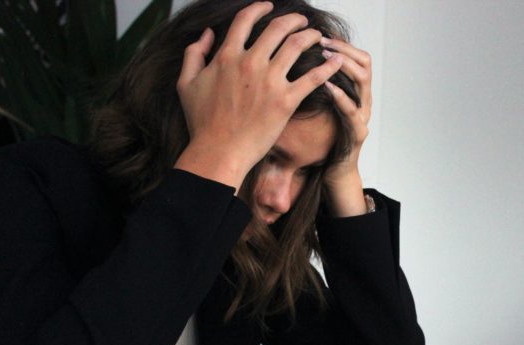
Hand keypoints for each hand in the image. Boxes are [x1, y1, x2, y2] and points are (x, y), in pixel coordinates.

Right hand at [174, 2, 343, 190]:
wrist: (218, 151)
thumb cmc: (202, 122)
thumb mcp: (186, 84)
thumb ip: (194, 54)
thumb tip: (207, 34)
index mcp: (227, 56)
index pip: (246, 20)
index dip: (259, 8)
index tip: (269, 6)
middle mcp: (250, 63)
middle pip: (277, 28)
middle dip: (293, 19)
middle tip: (302, 21)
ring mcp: (270, 81)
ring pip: (297, 45)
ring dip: (311, 36)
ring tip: (318, 36)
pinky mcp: (286, 101)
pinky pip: (313, 78)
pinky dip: (328, 67)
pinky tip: (336, 60)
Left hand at [321, 37, 372, 216]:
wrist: (333, 172)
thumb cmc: (323, 139)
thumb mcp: (318, 106)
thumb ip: (314, 86)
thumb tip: (294, 61)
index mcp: (355, 92)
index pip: (357, 57)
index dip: (342, 44)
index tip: (322, 35)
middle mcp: (363, 100)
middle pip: (364, 63)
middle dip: (343, 49)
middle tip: (322, 42)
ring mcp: (363, 116)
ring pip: (363, 82)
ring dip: (344, 66)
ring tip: (325, 58)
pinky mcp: (358, 133)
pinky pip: (352, 111)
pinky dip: (341, 96)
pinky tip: (327, 86)